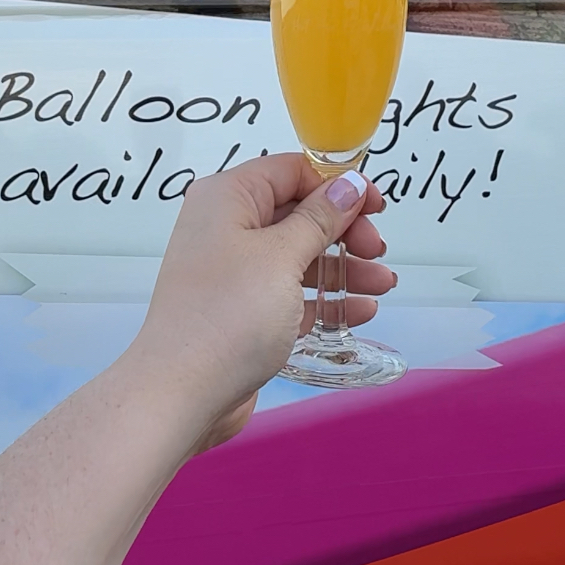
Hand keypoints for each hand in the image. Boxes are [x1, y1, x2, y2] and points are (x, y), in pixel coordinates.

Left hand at [122, 154, 393, 453]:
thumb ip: (320, 218)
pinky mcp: (244, 311)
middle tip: (376, 249)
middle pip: (299, 214)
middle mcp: (227, 229)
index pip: (290, 172)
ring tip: (382, 285)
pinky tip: (359, 310)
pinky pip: (293, 294)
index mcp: (228, 198)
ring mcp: (235, 272)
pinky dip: (325, 299)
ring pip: (300, 257)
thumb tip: (347, 184)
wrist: (182, 393)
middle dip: (344, 232)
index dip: (336, 185)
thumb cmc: (225, 317)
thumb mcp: (282, 257)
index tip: (375, 205)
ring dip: (343, 268)